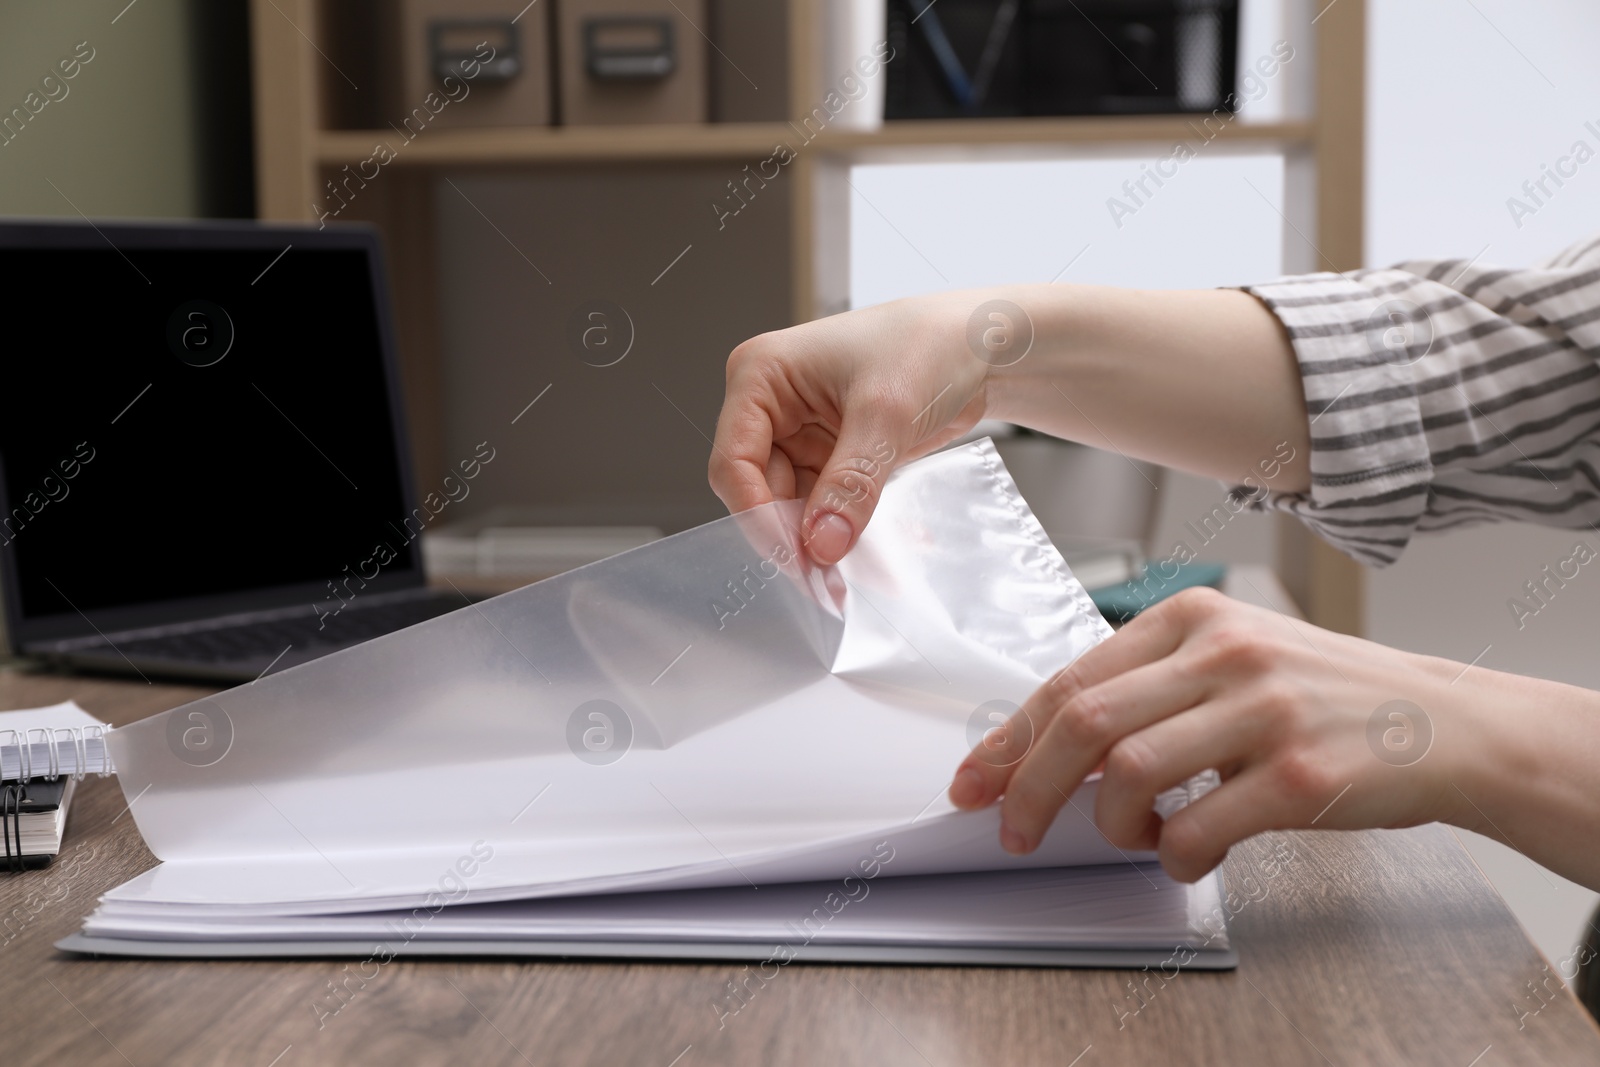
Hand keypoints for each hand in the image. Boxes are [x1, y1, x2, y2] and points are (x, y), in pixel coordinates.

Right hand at [710, 295, 989, 564]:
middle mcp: (771, 405)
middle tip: (823, 579)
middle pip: (758, 488)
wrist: (978, 344)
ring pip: (790, 503)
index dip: (758, 514)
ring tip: (844, 577)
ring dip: (816, 538)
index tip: (796, 556)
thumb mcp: (886, 415)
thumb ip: (850, 484)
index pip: (734, 461)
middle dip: (790, 533)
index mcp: (760, 375)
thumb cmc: (928, 343)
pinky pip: (822, 503)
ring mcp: (799, 431)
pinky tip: (860, 558)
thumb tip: (822, 545)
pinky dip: (839, 530)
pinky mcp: (829, 453)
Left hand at [947, 587, 1512, 882]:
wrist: (1445, 722)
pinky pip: (1197, 828)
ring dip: (1113, 826)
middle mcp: (1225, 652)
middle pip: (1084, 724)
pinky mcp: (1300, 772)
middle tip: (1016, 832)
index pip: (1071, 680)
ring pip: (1130, 775)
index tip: (975, 781)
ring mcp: (1264, 709)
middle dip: (1031, 788)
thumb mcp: (1231, 660)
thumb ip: (1149, 689)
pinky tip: (1190, 855)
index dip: (1011, 739)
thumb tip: (1047, 750)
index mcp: (1192, 617)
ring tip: (1140, 837)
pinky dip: (1174, 856)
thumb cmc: (1322, 696)